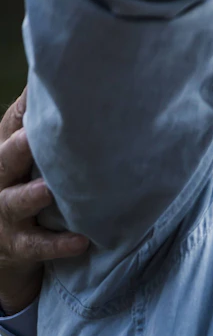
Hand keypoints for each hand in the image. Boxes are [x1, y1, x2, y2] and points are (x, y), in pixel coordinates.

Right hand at [0, 92, 87, 314]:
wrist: (8, 246)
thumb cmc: (28, 190)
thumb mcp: (32, 161)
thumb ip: (45, 131)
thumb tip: (70, 89)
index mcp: (6, 156)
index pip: (11, 128)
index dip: (23, 114)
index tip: (39, 94)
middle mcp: (0, 182)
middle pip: (4, 160)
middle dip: (16, 149)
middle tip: (32, 137)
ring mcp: (5, 214)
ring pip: (13, 202)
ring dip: (30, 196)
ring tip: (47, 191)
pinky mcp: (18, 244)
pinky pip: (37, 244)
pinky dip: (58, 244)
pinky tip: (80, 241)